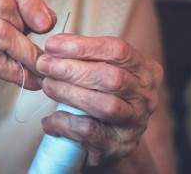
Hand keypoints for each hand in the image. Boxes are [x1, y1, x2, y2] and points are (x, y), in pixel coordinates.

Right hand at [0, 0, 54, 118]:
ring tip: (40, 67)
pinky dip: (16, 71)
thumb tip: (49, 18)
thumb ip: (23, 17)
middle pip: (0, 0)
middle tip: (35, 49)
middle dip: (25, 27)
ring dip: (26, 53)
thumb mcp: (1, 28)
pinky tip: (29, 79)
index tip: (46, 23)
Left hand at [36, 33, 162, 167]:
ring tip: (47, 85)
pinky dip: (66, 123)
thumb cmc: (104, 95)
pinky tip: (50, 119)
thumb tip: (52, 48)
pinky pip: (91, 132)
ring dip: (69, 92)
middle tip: (44, 64)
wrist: (113, 139)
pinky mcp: (119, 146)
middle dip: (72, 69)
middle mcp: (146, 96)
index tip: (53, 44)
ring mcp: (135, 123)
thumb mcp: (103, 70)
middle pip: (112, 78)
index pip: (118, 50)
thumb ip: (85, 57)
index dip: (83, 46)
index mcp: (146, 70)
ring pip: (104, 105)